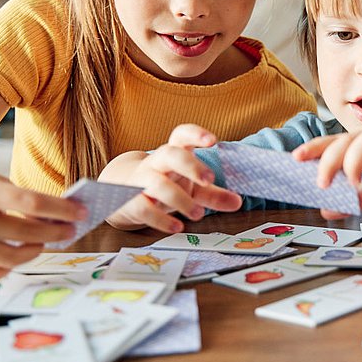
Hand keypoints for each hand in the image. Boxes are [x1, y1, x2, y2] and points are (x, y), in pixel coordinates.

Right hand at [0, 162, 85, 280]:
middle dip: (55, 233)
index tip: (81, 212)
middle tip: (70, 230)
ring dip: (35, 251)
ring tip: (45, 241)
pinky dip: (10, 266)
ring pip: (11, 258)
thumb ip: (14, 195)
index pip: (32, 203)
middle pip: (25, 234)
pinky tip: (19, 253)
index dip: (62, 210)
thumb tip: (52, 213)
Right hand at [103, 124, 241, 232]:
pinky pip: (144, 208)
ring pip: (158, 184)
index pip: (181, 134)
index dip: (196, 134)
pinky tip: (178, 227)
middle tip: (209, 179)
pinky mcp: (132, 202)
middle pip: (170, 155)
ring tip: (199, 214)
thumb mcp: (191, 187)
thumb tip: (238, 202)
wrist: (123, 193)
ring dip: (181, 199)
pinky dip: (162, 220)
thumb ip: (214, 193)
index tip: (213, 140)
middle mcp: (157, 163)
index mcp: (175, 153)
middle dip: (191, 165)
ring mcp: (143, 181)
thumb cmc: (165, 184)